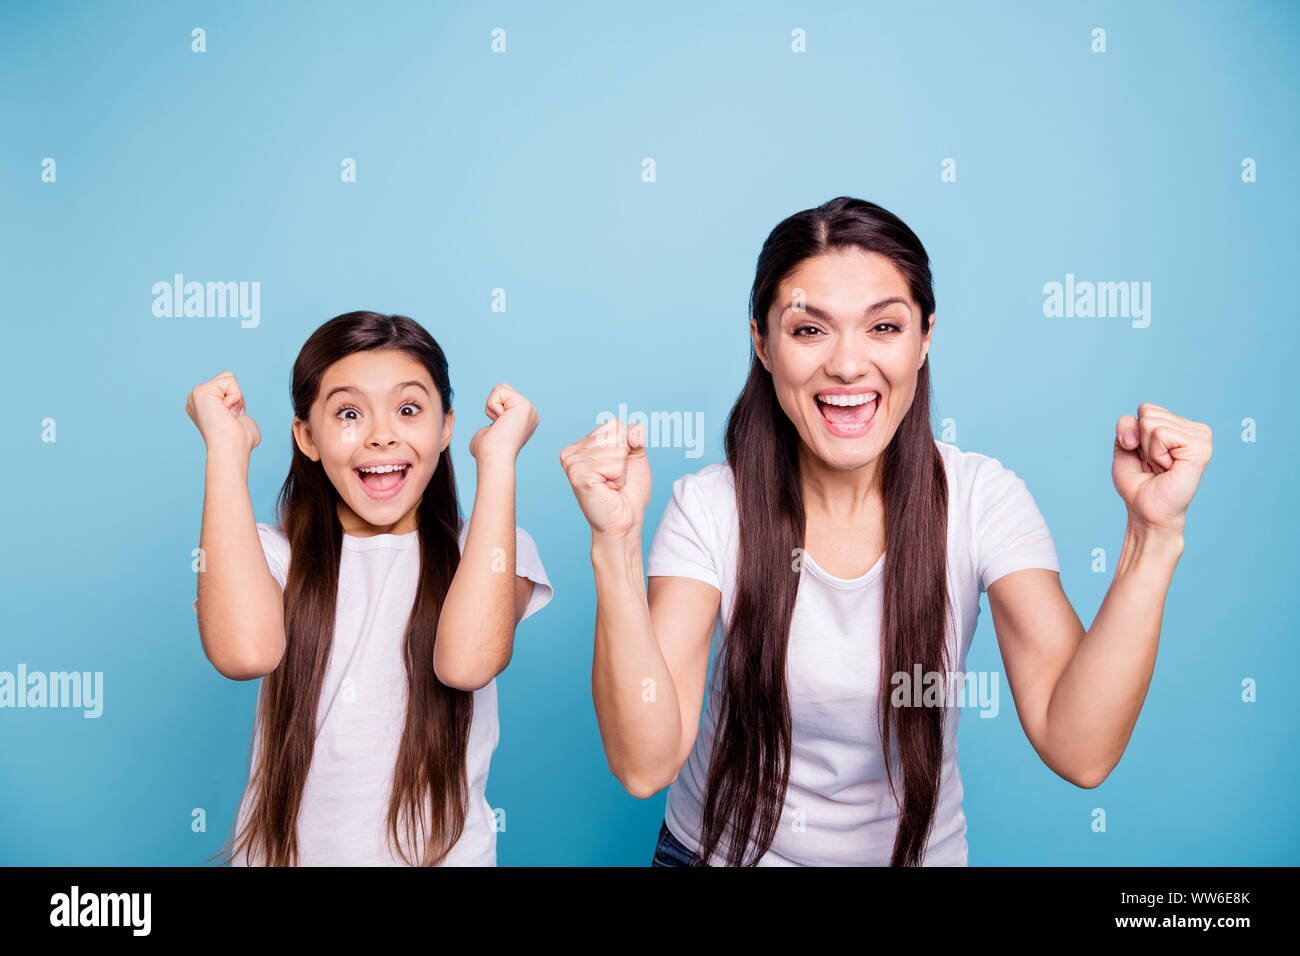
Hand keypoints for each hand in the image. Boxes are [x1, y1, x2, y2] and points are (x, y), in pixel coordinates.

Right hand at [186, 371, 261, 456]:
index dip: (237, 402)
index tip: (232, 419)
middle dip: (237, 397)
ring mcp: (196, 394)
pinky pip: (229, 380)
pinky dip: (235, 396)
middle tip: (230, 416)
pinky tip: (225, 410)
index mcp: (203, 407)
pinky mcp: (200, 391)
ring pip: (228, 377)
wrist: (231, 447)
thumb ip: (239, 416)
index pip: (227, 387)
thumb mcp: (241, 424)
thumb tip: (242, 421)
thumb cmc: (240, 441)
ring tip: (228, 413)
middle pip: (227, 379)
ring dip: (236, 396)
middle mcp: (196, 400)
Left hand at [468, 384, 538, 461]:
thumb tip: (492, 428)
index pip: (504, 398)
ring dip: (492, 406)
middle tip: (498, 425)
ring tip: (499, 424)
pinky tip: (500, 420)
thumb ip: (494, 424)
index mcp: (524, 419)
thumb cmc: (488, 451)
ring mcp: (529, 408)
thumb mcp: (491, 432)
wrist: (493, 457)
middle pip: (504, 390)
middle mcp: (530, 413)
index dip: (494, 410)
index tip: (498, 429)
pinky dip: (492, 405)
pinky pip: (499, 390)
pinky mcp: (524, 404)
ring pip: (501, 388)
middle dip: (493, 405)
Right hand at [559, 418, 651, 536]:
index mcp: (582, 445)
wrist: (624, 521)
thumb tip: (634, 432)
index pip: (614, 424)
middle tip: (614, 479)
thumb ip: (634, 435)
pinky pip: (614, 464)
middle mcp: (572, 451)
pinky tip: (607, 489)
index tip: (619, 467)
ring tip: (610, 485)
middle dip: (624, 458)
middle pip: (615, 434)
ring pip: (617, 449)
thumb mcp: (634, 456)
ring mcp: (572, 462)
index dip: (627, 445)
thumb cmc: (628, 491)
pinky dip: (618, 478)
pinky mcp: (578, 474)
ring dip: (621, 471)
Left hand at [1112, 402, 1211, 533]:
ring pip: (1151, 423)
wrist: (1146, 511)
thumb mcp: (1124, 448)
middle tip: (1154, 465)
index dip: (1135, 435)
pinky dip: (1155, 454)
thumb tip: (1140, 424)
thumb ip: (1126, 426)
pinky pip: (1160, 434)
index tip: (1146, 457)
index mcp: (1179, 425)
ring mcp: (1200, 436)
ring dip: (1149, 451)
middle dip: (1141, 443)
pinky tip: (1168, 468)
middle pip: (1147, 412)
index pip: (1145, 408)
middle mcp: (1193, 428)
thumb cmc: (1139, 483)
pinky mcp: (1200, 447)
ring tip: (1162, 468)